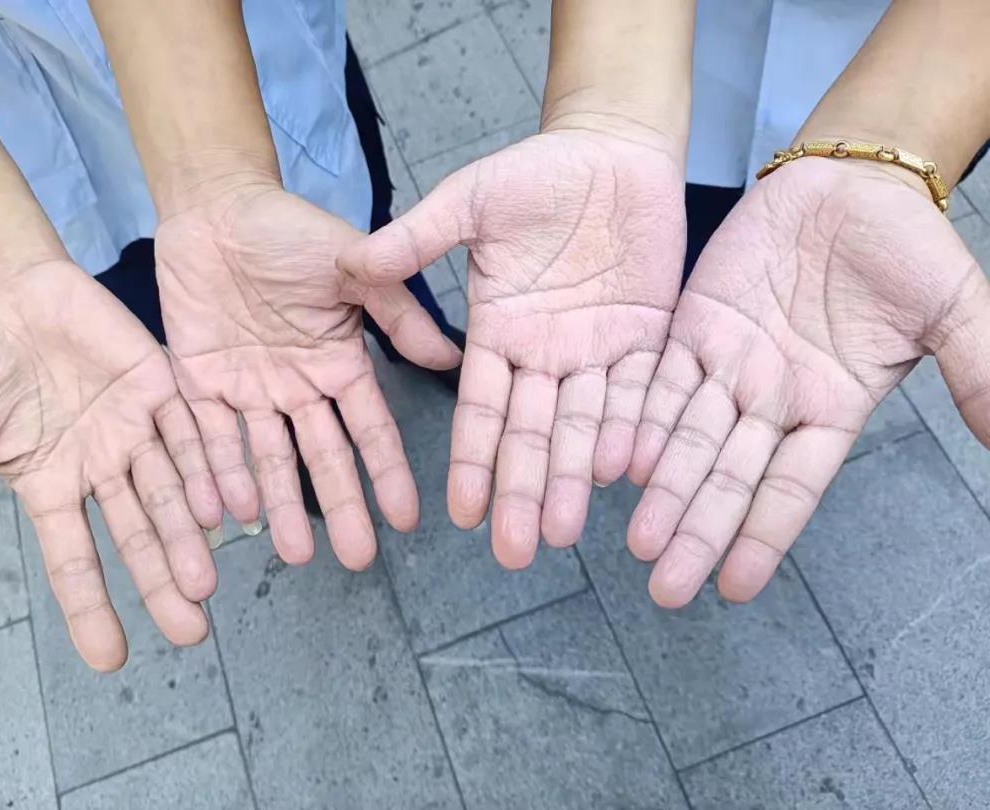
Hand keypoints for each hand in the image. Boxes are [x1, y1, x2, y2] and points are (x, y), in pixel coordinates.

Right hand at [0, 260, 221, 669]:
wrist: (7, 289)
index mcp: (53, 486)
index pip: (75, 560)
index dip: (92, 608)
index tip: (112, 658)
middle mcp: (102, 466)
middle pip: (139, 534)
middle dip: (164, 581)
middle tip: (191, 631)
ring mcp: (135, 428)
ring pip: (171, 490)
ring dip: (189, 535)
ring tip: (205, 583)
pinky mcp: (161, 387)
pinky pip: (189, 431)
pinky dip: (206, 467)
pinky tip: (222, 506)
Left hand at [154, 176, 461, 569]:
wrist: (214, 207)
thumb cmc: (290, 229)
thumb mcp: (352, 264)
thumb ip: (397, 312)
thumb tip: (454, 358)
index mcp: (339, 364)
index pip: (370, 429)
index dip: (389, 473)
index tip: (409, 519)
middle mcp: (299, 389)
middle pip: (322, 458)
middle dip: (340, 508)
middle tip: (355, 560)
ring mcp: (249, 392)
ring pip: (267, 460)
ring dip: (280, 506)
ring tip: (294, 555)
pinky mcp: (199, 385)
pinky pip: (208, 437)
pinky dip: (217, 474)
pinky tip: (228, 513)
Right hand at [338, 127, 685, 567]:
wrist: (612, 149)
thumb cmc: (535, 170)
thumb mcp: (469, 200)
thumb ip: (417, 237)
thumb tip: (350, 262)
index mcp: (497, 332)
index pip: (480, 409)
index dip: (472, 461)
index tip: (461, 514)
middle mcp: (544, 355)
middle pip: (531, 434)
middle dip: (521, 491)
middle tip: (514, 553)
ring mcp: (597, 351)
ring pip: (585, 426)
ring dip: (572, 477)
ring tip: (562, 531)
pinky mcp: (647, 338)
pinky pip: (642, 392)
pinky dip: (635, 430)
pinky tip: (623, 473)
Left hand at [627, 158, 989, 607]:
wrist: (851, 183)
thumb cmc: (905, 245)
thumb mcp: (952, 308)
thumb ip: (976, 369)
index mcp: (829, 408)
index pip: (791, 487)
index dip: (763, 536)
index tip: (734, 588)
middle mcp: (772, 398)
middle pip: (728, 478)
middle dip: (696, 531)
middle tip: (663, 587)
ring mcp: (729, 364)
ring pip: (687, 438)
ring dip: (661, 489)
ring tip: (636, 541)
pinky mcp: (693, 326)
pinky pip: (661, 380)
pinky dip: (641, 420)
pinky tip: (618, 461)